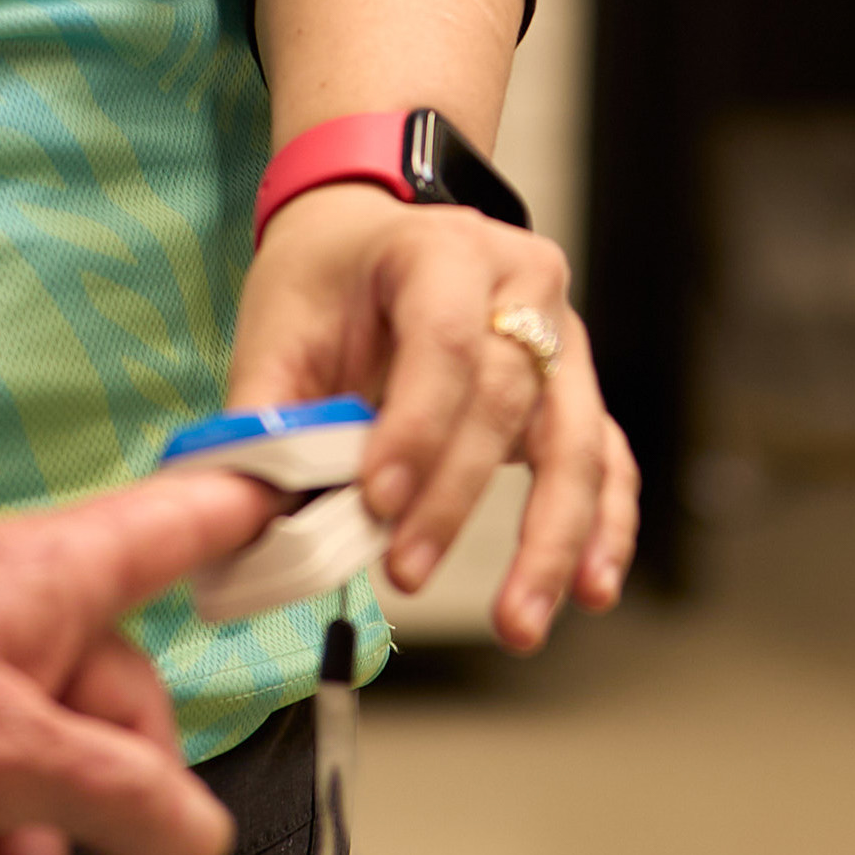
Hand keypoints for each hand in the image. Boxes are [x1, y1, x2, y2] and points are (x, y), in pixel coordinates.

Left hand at [0, 474, 261, 854]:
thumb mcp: (6, 763)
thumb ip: (119, 795)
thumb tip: (195, 827)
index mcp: (57, 578)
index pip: (185, 520)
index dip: (250, 511)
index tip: (301, 505)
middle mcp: (6, 609)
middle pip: (110, 710)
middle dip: (122, 823)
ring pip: (27, 771)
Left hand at [226, 188, 637, 648]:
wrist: (371, 232)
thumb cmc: (327, 280)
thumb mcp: (278, 327)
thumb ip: (268, 419)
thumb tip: (247, 519)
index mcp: (441, 248)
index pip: (443, 338)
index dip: (415, 426)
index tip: (376, 501)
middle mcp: (520, 282)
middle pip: (506, 395)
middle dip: (455, 497)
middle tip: (407, 572)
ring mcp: (561, 335)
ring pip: (577, 438)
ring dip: (551, 537)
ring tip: (519, 621)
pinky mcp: (574, 389)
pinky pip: (607, 458)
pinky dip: (604, 526)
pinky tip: (591, 589)